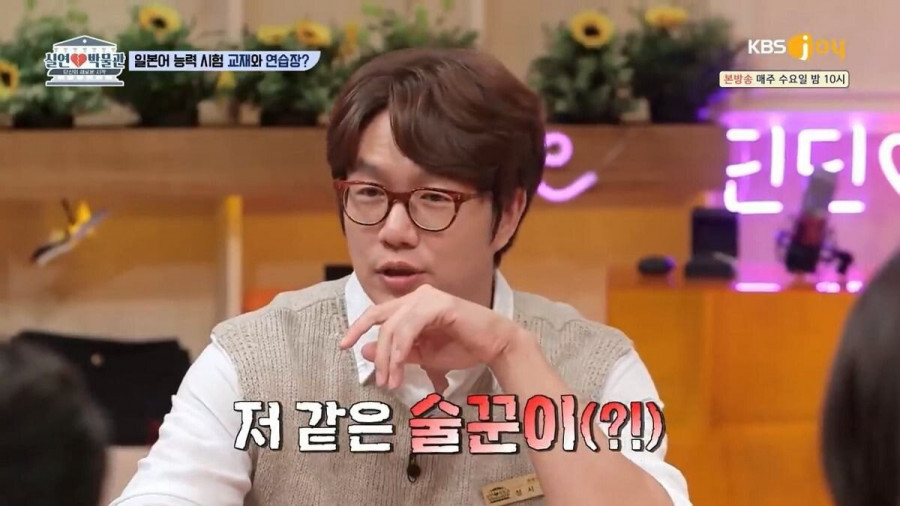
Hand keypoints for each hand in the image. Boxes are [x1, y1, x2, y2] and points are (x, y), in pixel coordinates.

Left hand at [338, 284, 520, 388]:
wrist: (495, 345)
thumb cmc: (463, 348)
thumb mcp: (423, 355)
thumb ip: (398, 352)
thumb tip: (366, 350)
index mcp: (411, 305)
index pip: (377, 314)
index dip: (358, 328)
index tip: (344, 346)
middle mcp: (417, 296)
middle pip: (381, 322)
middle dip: (378, 353)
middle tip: (380, 380)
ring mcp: (427, 298)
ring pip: (393, 327)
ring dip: (390, 357)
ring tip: (392, 381)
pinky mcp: (439, 304)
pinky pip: (410, 327)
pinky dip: (402, 348)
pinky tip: (401, 365)